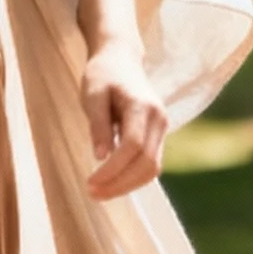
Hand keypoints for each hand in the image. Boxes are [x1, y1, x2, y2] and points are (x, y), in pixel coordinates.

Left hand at [81, 39, 167, 199]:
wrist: (121, 58)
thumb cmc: (103, 74)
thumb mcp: (92, 94)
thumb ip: (98, 124)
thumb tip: (101, 156)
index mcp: (142, 105)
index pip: (133, 146)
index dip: (113, 169)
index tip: (90, 182)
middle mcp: (159, 118)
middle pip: (146, 163)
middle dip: (120, 183)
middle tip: (92, 194)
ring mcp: (162, 127)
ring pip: (153, 168)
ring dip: (128, 185)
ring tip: (100, 193)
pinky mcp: (158, 135)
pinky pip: (150, 163)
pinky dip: (133, 178)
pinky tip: (112, 183)